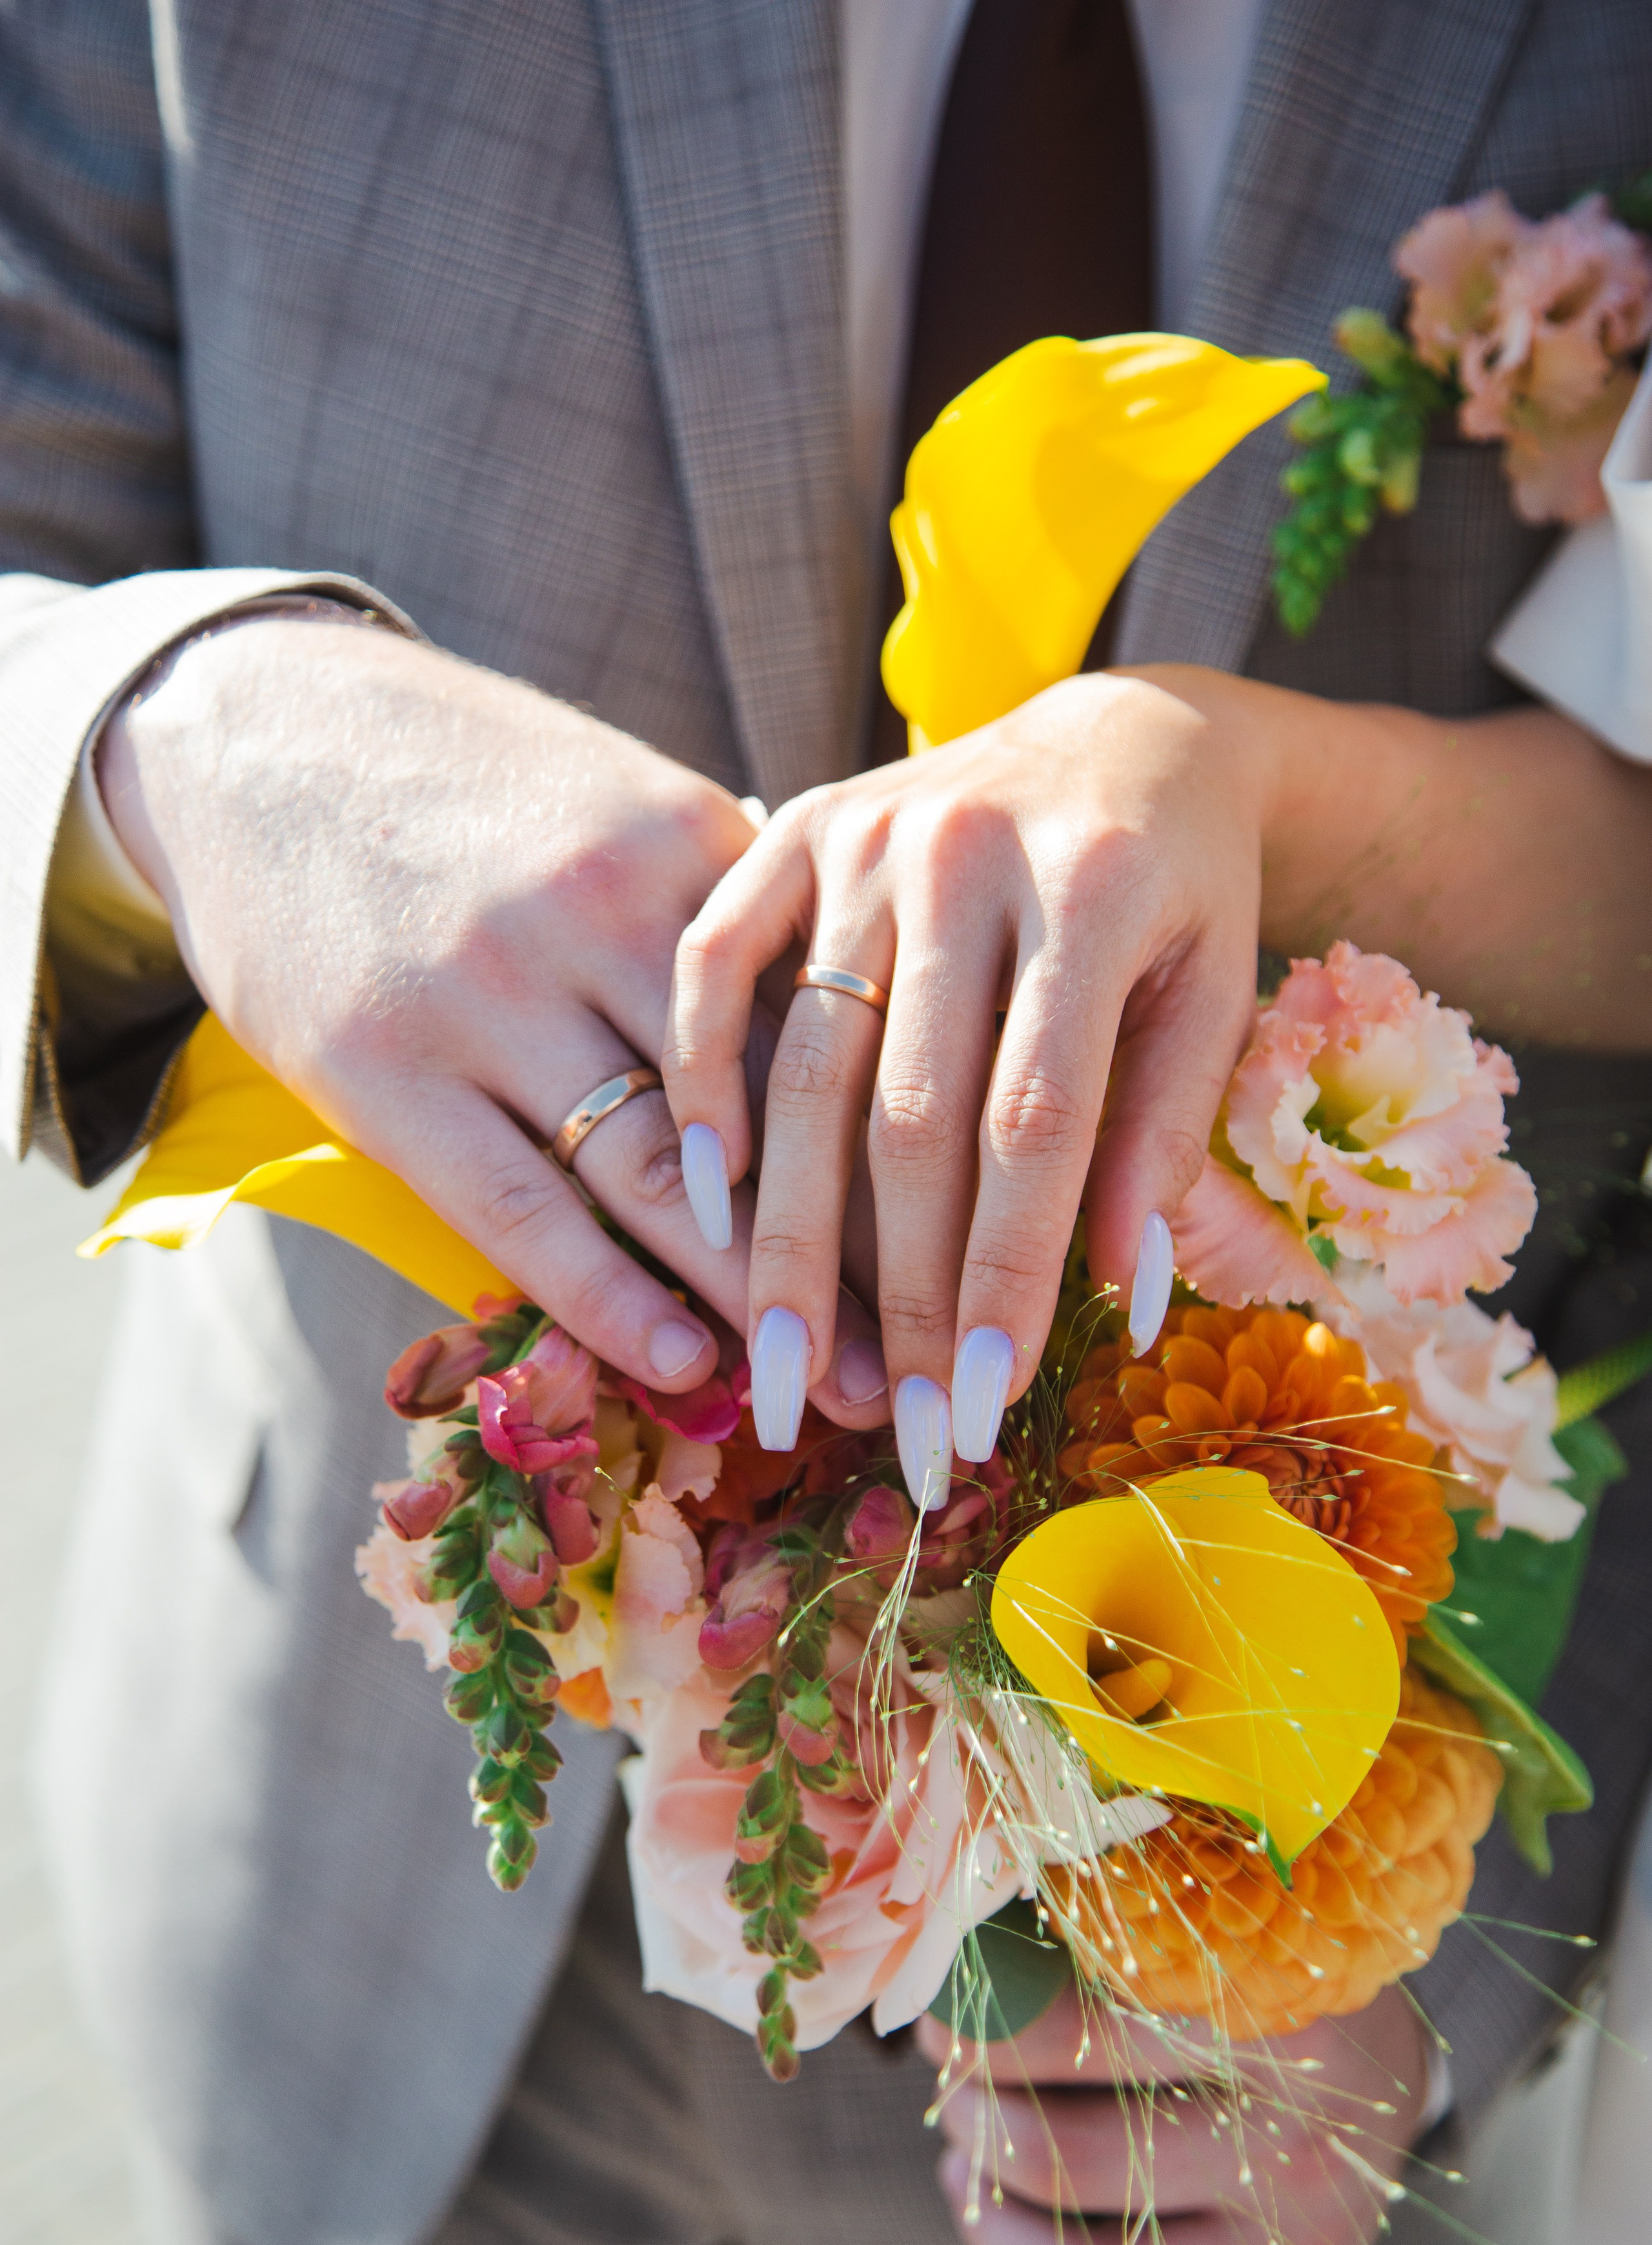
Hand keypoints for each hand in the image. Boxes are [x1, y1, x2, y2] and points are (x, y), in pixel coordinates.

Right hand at [99, 612, 887, 1418]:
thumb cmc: (473, 784)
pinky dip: (609, 1296)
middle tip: (947, 1356)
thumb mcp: (624, 798)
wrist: (260, 729)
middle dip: (869, 1251)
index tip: (989, 1240)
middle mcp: (599, 919)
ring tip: (851, 1391)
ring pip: (662, 1176)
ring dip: (765, 1300)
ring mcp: (489, 998)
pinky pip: (522, 1208)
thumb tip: (869, 996)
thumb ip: (738, 901)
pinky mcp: (385, 1071)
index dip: (920, 1145)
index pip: (835, 1020)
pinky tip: (685, 1363)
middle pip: (771, 1113)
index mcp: (688, 846)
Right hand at [661, 669, 1265, 1484]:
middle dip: (894, 1288)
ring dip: (782, 1229)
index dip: (1005, 1270)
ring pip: (805, 1060)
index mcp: (1095, 892)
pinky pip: (717, 960)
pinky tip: (703, 1197)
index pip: (1037, 1120)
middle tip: (881, 1425)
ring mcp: (867, 834)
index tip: (979, 1400)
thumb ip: (1166, 1133)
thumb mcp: (1213, 993)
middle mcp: (969, 853)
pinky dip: (704, 1079)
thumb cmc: (1182, 892)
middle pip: (909, 1111)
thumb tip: (1118, 1297)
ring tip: (775, 1362)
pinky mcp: (794, 825)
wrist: (1124, 734)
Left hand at [915, 1983, 1429, 2244]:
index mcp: (1263, 2021)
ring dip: (995, 2235)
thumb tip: (959, 1981)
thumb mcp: (1188, 1937)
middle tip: (958, 2095)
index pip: (1075, 2037)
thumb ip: (1083, 1948)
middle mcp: (1288, 2146)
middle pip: (1069, 2164)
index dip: (983, 2034)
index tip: (952, 2018)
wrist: (1385, 2058)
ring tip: (968, 2177)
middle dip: (977, 2128)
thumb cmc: (1250, 1982)